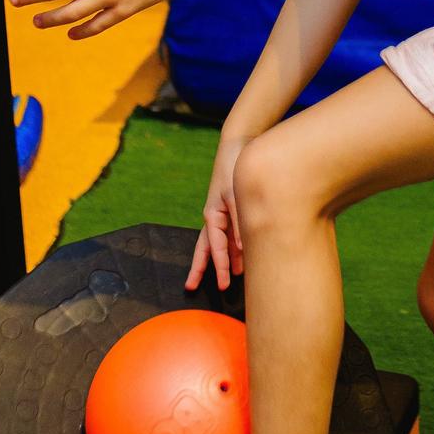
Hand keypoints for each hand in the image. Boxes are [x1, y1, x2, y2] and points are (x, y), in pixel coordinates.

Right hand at [185, 136, 253, 291]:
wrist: (236, 146)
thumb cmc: (233, 167)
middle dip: (199, 268)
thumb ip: (239, 220)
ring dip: (219, 260)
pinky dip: (231, 246)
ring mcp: (220, 213)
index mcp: (213, 215)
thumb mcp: (236, 194)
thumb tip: (242, 248)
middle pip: (204, 247)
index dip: (220, 265)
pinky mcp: (228, 208)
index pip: (215, 246)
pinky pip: (227, 233)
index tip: (222, 284)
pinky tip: (239, 255)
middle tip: (191, 287)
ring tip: (224, 279)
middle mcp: (214, 217)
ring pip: (215, 242)